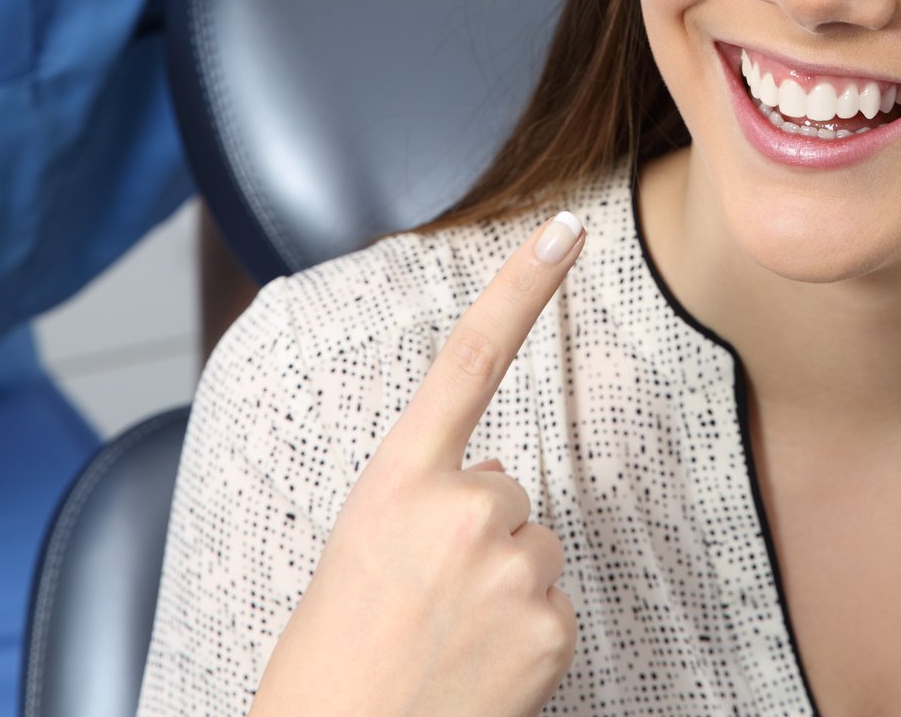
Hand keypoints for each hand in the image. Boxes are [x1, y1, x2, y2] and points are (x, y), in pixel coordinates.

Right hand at [250, 211, 587, 716]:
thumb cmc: (333, 661)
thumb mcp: (360, 551)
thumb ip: (426, 499)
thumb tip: (494, 490)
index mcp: (396, 480)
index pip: (469, 359)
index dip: (521, 287)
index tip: (568, 229)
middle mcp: (462, 508)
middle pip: (510, 490)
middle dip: (481, 537)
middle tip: (422, 603)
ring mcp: (513, 567)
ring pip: (536, 552)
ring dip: (503, 589)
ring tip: (443, 642)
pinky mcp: (551, 626)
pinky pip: (555, 608)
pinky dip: (525, 639)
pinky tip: (475, 672)